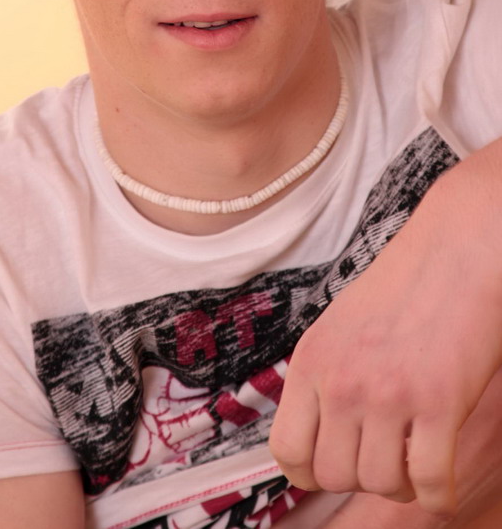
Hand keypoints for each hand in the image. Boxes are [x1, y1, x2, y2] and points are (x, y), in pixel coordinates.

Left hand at [269, 141, 501, 514]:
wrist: (455, 251)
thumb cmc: (401, 285)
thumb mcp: (338, 325)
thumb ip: (321, 377)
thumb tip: (314, 433)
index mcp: (311, 361)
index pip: (287, 450)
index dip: (309, 472)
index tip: (332, 468)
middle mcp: (341, 382)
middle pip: (335, 475)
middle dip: (361, 476)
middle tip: (385, 455)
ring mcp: (388, 395)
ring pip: (383, 484)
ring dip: (402, 483)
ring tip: (415, 458)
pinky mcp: (439, 403)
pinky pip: (432, 484)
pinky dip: (440, 492)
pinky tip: (442, 472)